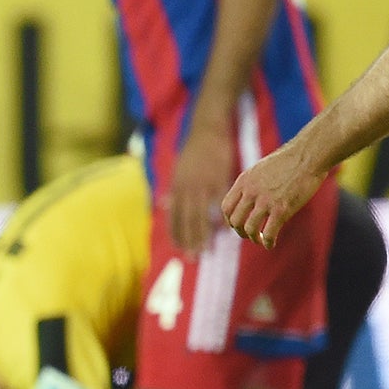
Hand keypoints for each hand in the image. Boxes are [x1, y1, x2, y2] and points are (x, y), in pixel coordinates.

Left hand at [167, 117, 236, 252]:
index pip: (173, 217)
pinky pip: (217, 204)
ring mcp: (201, 184)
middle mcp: (185, 188)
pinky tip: (223, 231)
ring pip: (199, 216)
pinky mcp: (217, 179)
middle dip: (187, 241)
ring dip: (201, 235)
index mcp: (176, 187)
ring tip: (205, 251)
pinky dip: (219, 218)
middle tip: (192, 258)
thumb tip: (164, 205)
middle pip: (184, 220)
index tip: (179, 250)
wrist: (207, 130)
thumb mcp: (178, 170)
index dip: (175, 234)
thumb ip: (174, 190)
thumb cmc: (194, 152)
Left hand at [222, 140, 322, 249]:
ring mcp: (265, 201)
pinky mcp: (282, 209)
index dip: (230, 220)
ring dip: (254, 238)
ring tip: (261, 240)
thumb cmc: (288, 161)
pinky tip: (271, 245)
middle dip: (240, 231)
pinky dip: (269, 242)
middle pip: (235, 221)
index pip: (226, 207)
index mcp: (244, 181)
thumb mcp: (261, 169)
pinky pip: (269, 233)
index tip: (239, 224)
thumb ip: (252, 184)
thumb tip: (249, 198)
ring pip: (249, 229)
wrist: (308, 155)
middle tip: (250, 235)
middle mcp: (251, 192)